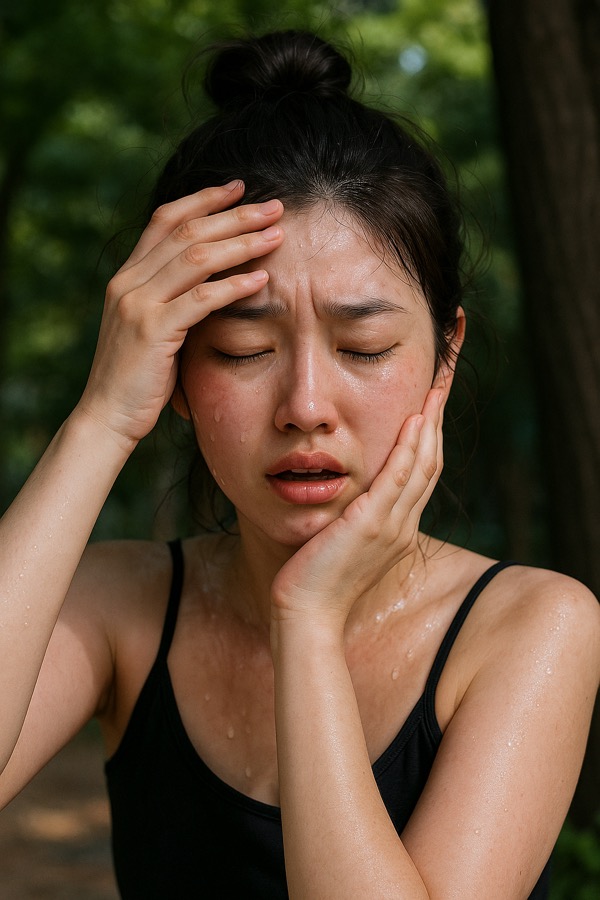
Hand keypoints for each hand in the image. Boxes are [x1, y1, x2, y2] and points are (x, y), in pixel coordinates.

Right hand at [77, 181, 283, 445]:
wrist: (107, 416)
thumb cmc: (137, 378)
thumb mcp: (151, 329)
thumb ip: (171, 300)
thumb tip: (213, 282)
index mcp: (127, 276)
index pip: (165, 219)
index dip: (204, 199)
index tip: (240, 189)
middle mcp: (129, 282)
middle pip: (187, 230)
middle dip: (235, 214)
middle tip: (274, 206)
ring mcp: (138, 304)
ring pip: (197, 257)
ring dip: (242, 242)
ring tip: (276, 234)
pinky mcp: (152, 330)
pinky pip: (201, 298)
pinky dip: (234, 285)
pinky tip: (262, 279)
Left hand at [270, 388, 445, 629]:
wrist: (306, 612)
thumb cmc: (316, 579)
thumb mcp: (343, 542)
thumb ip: (356, 519)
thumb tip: (353, 497)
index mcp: (398, 530)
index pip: (422, 475)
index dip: (429, 438)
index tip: (430, 406)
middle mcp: (402, 526)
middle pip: (431, 464)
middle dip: (436, 422)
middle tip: (442, 386)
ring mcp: (391, 525)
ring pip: (421, 466)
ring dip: (429, 426)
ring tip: (434, 391)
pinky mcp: (371, 524)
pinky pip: (397, 478)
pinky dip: (408, 448)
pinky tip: (412, 421)